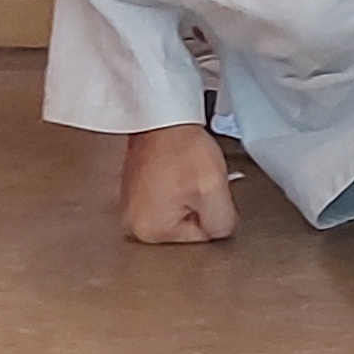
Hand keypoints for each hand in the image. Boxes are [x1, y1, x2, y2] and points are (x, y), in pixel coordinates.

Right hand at [118, 122, 237, 243]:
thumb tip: (219, 234)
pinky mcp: (133, 192)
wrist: (163, 117)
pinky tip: (174, 170)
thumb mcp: (213, 190)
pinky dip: (174, 187)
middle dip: (197, 205)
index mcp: (150, 230)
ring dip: (186, 195)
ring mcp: (131, 208)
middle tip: (192, 179)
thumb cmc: (181, 146)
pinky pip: (165, 199)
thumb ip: (222, 223)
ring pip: (178, 213)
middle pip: (187, 228)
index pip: (202, 237)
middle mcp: (133, 224)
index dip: (211, 210)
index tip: (201, 188)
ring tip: (182, 172)